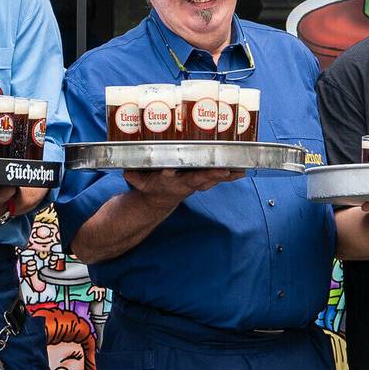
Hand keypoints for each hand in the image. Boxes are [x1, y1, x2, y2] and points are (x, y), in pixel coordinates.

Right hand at [123, 167, 242, 203]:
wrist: (160, 200)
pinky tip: (243, 169)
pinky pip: (218, 177)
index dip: (168, 175)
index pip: (167, 177)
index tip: (169, 172)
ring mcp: (196, 183)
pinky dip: (231, 174)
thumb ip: (133, 175)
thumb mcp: (139, 182)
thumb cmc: (151, 186)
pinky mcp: (204, 181)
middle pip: (197, 178)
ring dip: (225, 175)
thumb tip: (126, 169)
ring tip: (239, 170)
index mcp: (167, 181)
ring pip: (212, 178)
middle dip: (209, 175)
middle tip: (221, 171)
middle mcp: (183, 183)